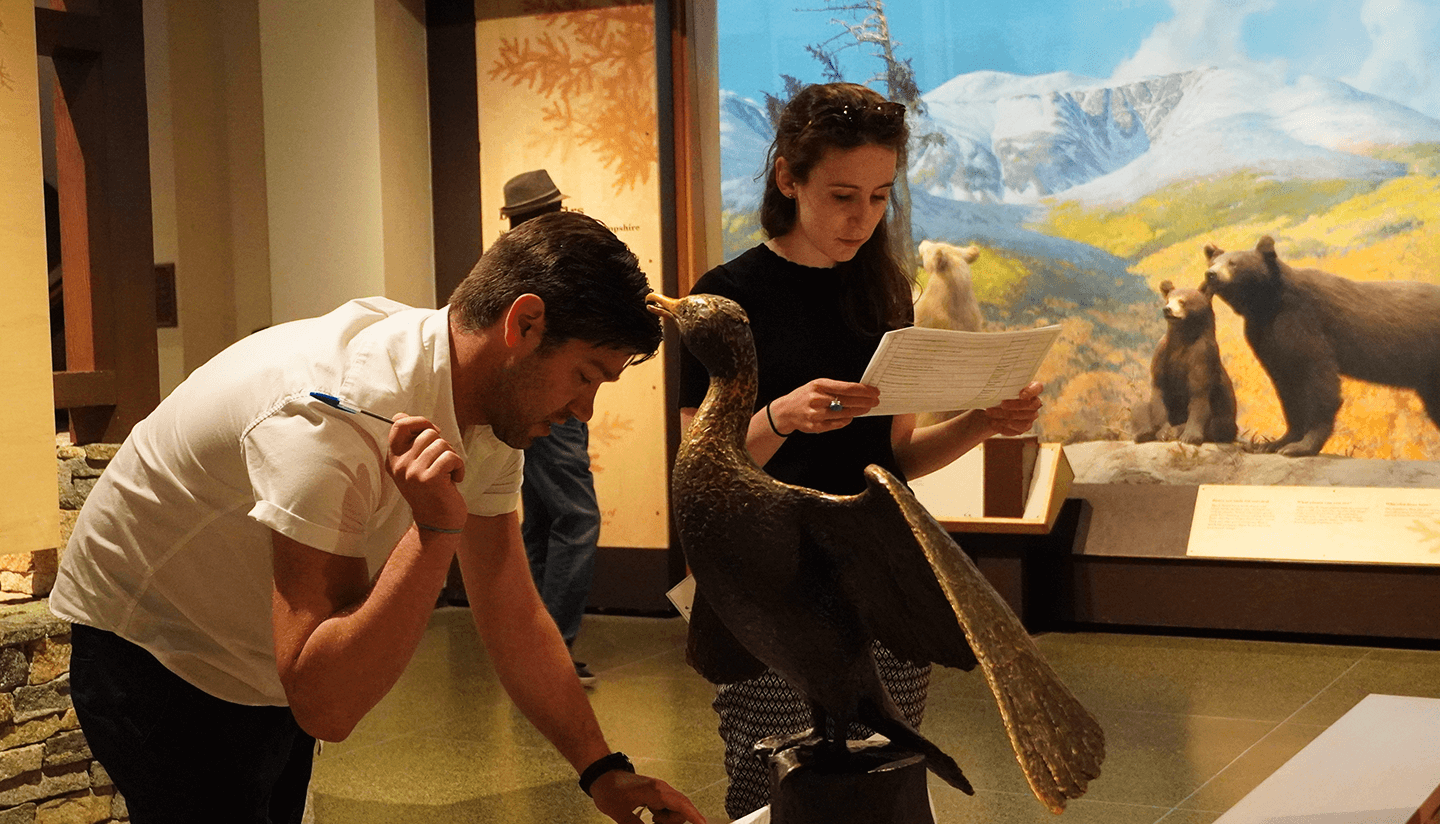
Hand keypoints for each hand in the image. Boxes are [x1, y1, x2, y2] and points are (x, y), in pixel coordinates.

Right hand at [386, 415, 466, 529]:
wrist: (437, 522)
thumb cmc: (432, 490)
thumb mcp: (415, 465)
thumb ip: (409, 442)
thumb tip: (401, 415)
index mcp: (394, 459)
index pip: (399, 425)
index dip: (420, 422)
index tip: (433, 432)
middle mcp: (399, 465)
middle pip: (427, 432)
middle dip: (443, 444)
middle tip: (442, 464)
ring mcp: (412, 472)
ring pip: (441, 443)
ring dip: (452, 457)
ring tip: (448, 474)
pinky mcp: (428, 479)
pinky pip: (451, 457)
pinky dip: (459, 467)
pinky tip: (455, 480)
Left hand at [591, 770, 707, 823]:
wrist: (602, 776)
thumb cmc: (610, 791)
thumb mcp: (621, 815)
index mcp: (656, 792)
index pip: (682, 806)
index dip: (695, 817)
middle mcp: (663, 789)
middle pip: (682, 810)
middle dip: (673, 823)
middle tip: (654, 822)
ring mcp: (661, 791)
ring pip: (676, 810)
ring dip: (667, 820)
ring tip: (650, 820)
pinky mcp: (657, 793)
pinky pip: (669, 807)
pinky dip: (664, 816)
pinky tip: (651, 817)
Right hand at [768, 379, 879, 435]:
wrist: (786, 411)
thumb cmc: (805, 396)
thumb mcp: (817, 385)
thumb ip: (835, 388)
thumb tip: (859, 391)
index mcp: (819, 385)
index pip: (847, 388)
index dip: (863, 390)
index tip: (874, 391)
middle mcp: (817, 399)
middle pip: (848, 401)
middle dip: (865, 401)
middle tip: (875, 401)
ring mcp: (817, 414)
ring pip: (845, 414)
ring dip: (858, 411)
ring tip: (866, 409)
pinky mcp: (816, 426)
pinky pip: (838, 424)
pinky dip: (847, 420)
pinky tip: (851, 416)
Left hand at [981, 381, 1043, 436]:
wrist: (992, 407)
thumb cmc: (999, 394)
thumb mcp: (1002, 388)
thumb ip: (1005, 386)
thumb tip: (1000, 386)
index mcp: (1031, 389)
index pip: (1038, 388)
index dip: (1032, 391)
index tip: (1021, 394)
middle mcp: (1034, 404)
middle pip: (1032, 406)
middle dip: (1015, 405)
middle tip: (1002, 404)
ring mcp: (1030, 417)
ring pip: (1023, 420)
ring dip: (1005, 417)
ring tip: (991, 413)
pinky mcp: (1023, 428)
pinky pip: (1016, 430)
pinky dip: (1003, 427)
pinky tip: (993, 423)